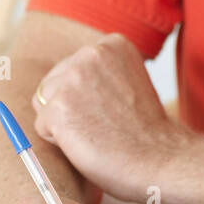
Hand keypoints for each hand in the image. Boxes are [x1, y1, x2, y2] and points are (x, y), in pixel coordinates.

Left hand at [31, 33, 187, 202]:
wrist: (161, 159)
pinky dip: (59, 142)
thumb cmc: (146, 131)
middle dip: (69, 107)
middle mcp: (91, 53)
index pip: (72, 68)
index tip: (113, 109)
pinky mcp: (58, 107)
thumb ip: (99, 74)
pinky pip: (41, 127)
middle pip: (53, 83)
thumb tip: (60, 81)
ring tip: (96, 133)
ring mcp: (73, 79)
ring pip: (44, 104)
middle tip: (104, 125)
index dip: (86, 96)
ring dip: (62, 123)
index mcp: (112, 44)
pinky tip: (88, 144)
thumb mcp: (127, 82)